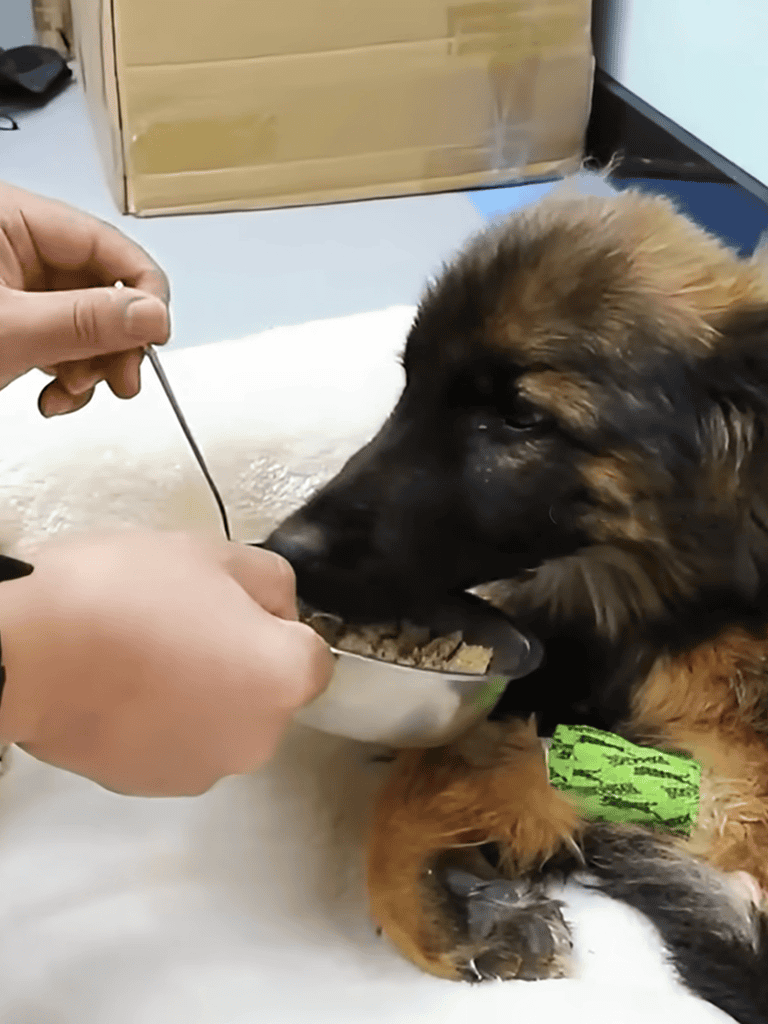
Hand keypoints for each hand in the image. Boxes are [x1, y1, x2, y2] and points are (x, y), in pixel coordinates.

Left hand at [0, 180, 169, 414]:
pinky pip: (60, 341)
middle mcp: (17, 245)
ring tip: (71, 395)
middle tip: (121, 383)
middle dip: (114, 340)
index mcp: (10, 218)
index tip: (155, 337)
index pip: (104, 242)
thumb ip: (85, 321)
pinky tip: (53, 400)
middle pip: (100, 286)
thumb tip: (155, 316)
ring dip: (91, 366)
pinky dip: (68, 374)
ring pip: (85, 321)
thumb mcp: (9, 331)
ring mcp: (15, 285)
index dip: (140, 289)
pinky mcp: (11, 319)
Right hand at [0, 531, 333, 795]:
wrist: (30, 649)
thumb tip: (280, 610)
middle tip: (185, 625)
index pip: (312, 655)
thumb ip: (273, 582)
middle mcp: (258, 740)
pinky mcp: (148, 788)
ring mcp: (202, 771)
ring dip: (201, 696)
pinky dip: (160, 724)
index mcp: (284, 680)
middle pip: (266, 693)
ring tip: (144, 656)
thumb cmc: (131, 592)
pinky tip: (119, 689)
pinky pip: (175, 745)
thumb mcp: (216, 554)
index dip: (277, 625)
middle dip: (240, 662)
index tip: (234, 608)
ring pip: (220, 721)